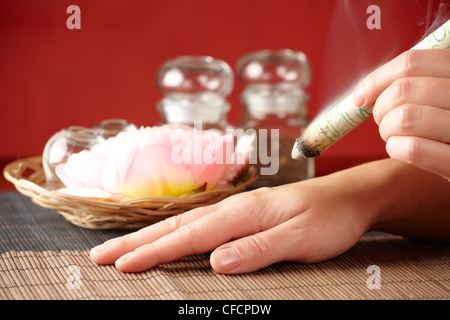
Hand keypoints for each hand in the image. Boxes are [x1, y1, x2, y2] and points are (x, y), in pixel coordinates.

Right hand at [90, 162, 384, 273]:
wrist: (350, 197)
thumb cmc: (330, 219)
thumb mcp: (301, 239)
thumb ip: (258, 249)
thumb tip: (215, 261)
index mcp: (244, 213)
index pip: (191, 235)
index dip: (155, 252)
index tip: (123, 265)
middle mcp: (234, 208)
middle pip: (176, 225)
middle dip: (137, 242)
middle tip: (101, 255)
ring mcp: (237, 210)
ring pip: (184, 223)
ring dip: (149, 236)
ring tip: (121, 247)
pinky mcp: (243, 215)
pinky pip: (200, 225)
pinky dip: (174, 233)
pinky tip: (166, 239)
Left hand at [353, 49, 449, 180]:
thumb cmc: (445, 128)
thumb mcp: (439, 96)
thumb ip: (414, 85)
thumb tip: (362, 95)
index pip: (412, 62)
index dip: (377, 80)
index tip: (361, 98)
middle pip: (403, 90)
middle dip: (380, 109)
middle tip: (382, 121)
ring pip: (404, 118)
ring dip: (387, 130)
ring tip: (394, 136)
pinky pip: (413, 149)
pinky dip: (395, 149)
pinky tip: (400, 150)